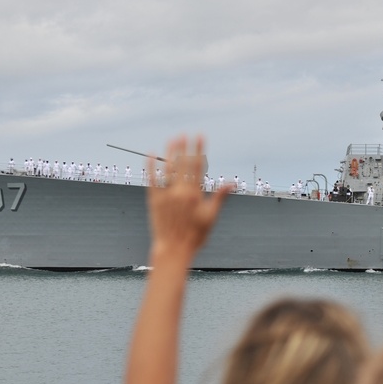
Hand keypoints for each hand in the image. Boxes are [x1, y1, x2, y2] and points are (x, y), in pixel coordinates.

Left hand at [146, 135, 230, 262]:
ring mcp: (165, 195)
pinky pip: (152, 180)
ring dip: (170, 153)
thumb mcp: (211, 217)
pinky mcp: (154, 200)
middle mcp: (180, 192)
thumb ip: (219, 197)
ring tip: (172, 139)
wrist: (173, 250)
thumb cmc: (194, 236)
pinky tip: (151, 155)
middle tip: (185, 133)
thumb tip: (231, 184)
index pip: (198, 166)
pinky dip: (151, 167)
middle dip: (185, 147)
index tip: (200, 137)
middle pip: (183, 164)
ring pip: (168, 169)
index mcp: (195, 194)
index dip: (199, 150)